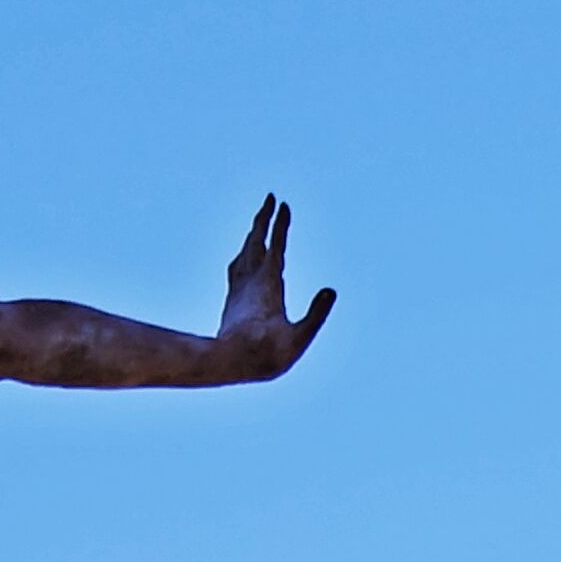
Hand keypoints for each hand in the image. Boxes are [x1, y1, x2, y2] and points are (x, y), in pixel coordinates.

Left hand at [216, 194, 333, 379]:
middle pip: (256, 241)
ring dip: (253, 234)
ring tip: (260, 223)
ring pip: (245, 252)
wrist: (229, 363)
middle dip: (264, 218)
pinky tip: (244, 256)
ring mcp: (240, 289)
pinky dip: (244, 253)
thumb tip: (331, 290)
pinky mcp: (233, 299)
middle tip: (270, 197)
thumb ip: (316, 314)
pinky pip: (237, 267)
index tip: (283, 204)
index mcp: (268, 285)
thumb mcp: (298, 337)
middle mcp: (250, 281)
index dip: (280, 225)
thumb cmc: (267, 354)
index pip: (276, 246)